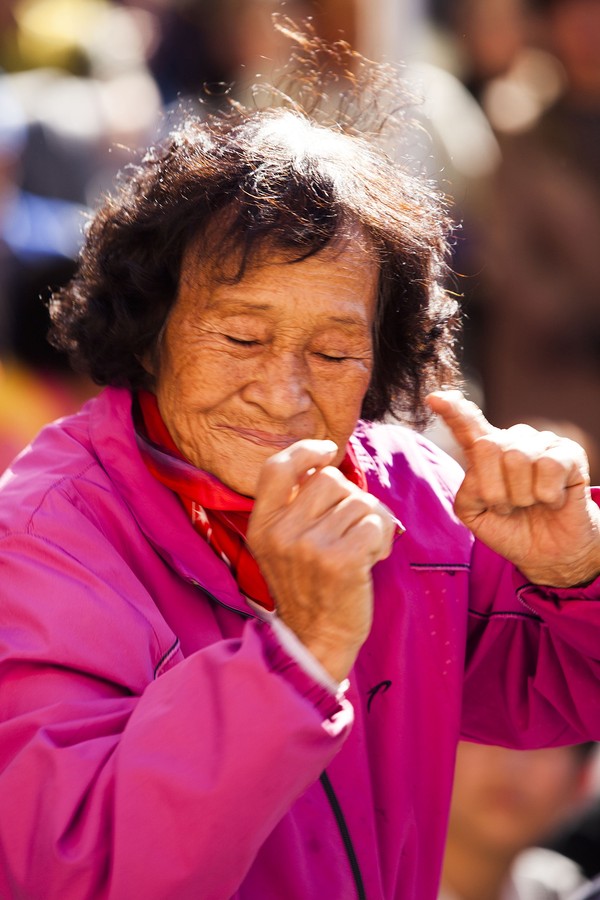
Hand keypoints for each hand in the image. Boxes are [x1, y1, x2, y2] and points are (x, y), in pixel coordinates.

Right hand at [247, 440, 396, 682]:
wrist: (316, 640)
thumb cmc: (309, 587)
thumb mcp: (282, 546)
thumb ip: (294, 507)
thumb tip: (324, 462)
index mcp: (262, 525)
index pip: (276, 468)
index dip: (305, 451)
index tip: (327, 452)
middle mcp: (282, 533)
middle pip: (330, 480)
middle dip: (350, 499)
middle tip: (351, 529)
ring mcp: (309, 546)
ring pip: (358, 501)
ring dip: (370, 521)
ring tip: (361, 549)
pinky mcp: (340, 561)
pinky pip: (375, 523)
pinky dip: (382, 538)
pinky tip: (371, 559)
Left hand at [427, 391, 599, 586]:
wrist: (548, 552)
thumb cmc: (510, 528)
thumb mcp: (475, 514)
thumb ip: (467, 491)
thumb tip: (481, 473)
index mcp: (484, 452)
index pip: (466, 426)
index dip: (452, 411)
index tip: (434, 398)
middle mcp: (511, 441)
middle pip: (487, 446)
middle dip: (494, 490)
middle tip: (508, 507)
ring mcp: (541, 443)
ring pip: (517, 458)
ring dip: (521, 496)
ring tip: (531, 504)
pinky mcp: (569, 453)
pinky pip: (548, 466)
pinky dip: (547, 495)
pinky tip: (552, 500)